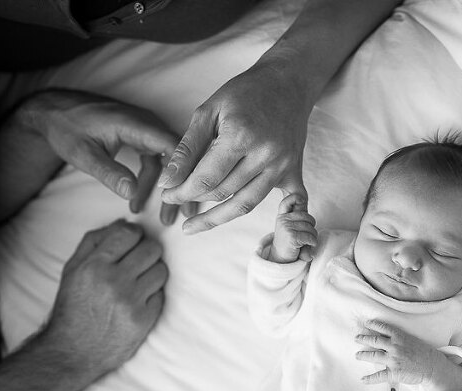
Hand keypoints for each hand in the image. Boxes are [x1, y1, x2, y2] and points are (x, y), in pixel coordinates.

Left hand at [21, 89, 194, 223]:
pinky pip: (155, 161)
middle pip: (178, 155)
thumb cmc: (66, 128)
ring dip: (168, 188)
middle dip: (183, 185)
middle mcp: (148, 124)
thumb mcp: (84, 154)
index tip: (185, 196)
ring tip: (166, 218)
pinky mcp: (141, 137)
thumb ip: (109, 173)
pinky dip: (152, 182)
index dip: (185, 170)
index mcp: (138, 124)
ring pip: (169, 162)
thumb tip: (131, 193)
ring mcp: (146, 130)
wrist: (53, 111)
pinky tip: (138, 202)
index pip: (174, 146)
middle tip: (186, 213)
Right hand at [43, 220, 167, 380]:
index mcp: (93, 266)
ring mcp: (131, 301)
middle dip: (147, 252)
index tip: (132, 242)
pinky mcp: (145, 319)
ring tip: (137, 282)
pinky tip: (137, 301)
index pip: (129, 233)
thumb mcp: (73, 269)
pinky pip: (161, 294)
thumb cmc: (73, 306)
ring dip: (152, 273)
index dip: (135, 235)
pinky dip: (152, 295)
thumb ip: (95, 241)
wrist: (72, 351)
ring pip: (161, 270)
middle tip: (137, 262)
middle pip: (152, 249)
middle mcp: (113, 281)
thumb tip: (124, 222)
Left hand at [159, 63, 310, 234]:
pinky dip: (285, 218)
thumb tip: (168, 181)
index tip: (166, 194)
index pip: (206, 178)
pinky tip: (272, 236)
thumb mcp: (208, 111)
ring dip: (219, 219)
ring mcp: (283, 165)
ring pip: (247, 204)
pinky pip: (293, 202)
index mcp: (240, 137)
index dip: (182, 191)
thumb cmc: (244, 93)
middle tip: (175, 204)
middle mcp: (265, 155)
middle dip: (194, 202)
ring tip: (194, 226)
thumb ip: (188, 148)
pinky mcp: (295, 170)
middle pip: (224, 194)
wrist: (287, 83)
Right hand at [271, 193, 316, 262]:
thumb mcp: (291, 227)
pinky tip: (308, 245)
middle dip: (312, 227)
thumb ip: (297, 215)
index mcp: (282, 216)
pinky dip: (312, 242)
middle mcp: (283, 220)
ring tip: (307, 242)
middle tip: (307, 235)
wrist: (280, 258)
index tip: (301, 199)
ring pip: (310, 228)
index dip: (295, 198)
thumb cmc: (289, 242)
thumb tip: (302, 199)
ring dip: (313, 237)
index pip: (287, 202)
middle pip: (308, 217)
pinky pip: (310, 237)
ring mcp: (286, 227)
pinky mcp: (291, 236)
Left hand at [355, 320, 445, 387]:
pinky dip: (369, 379)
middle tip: (356, 338)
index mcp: (399, 337)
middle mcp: (394, 347)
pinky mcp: (394, 373)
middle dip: (364, 338)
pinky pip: (379, 376)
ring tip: (357, 355)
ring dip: (363, 355)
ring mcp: (393, 360)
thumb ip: (398, 338)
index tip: (366, 323)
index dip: (373, 325)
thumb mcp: (411, 340)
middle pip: (375, 341)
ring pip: (374, 356)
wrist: (432, 366)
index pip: (383, 328)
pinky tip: (363, 379)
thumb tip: (386, 337)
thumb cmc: (423, 353)